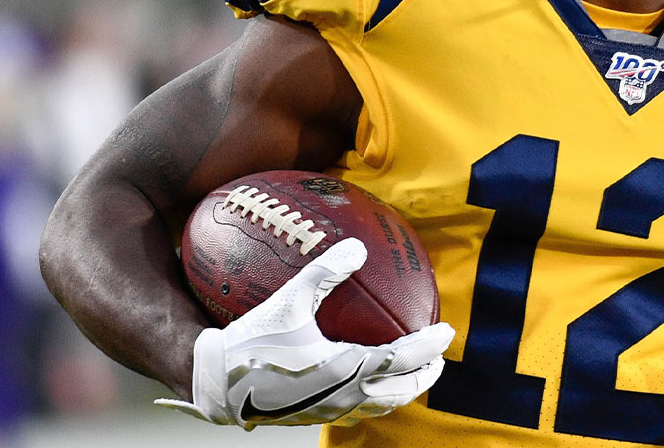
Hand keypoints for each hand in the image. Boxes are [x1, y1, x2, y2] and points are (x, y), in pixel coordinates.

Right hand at [155, 238, 454, 429]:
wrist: (216, 384)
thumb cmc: (252, 341)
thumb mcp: (289, 300)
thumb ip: (324, 272)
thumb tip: (357, 246)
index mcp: (346, 369)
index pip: (403, 359)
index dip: (429, 346)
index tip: (447, 330)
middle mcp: (344, 397)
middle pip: (400, 390)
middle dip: (425, 374)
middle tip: (437, 356)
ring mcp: (330, 411)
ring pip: (381, 406)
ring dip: (402, 389)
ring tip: (411, 373)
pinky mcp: (314, 417)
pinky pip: (357, 411)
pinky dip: (375, 397)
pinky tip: (366, 382)